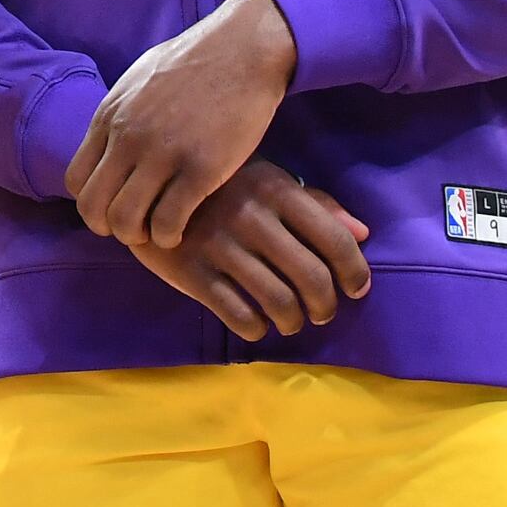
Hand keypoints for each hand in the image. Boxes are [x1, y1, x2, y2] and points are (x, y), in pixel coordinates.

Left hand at [67, 0, 296, 248]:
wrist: (243, 48)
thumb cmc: (194, 60)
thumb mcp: (139, 79)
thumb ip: (119, 113)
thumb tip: (107, 140)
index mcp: (109, 116)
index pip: (76, 180)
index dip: (92, 203)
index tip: (114, 206)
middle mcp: (128, 138)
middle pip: (93, 208)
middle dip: (109, 228)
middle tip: (134, 229)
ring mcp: (163, 154)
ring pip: (126, 222)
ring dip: (140, 237)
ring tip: (158, 231)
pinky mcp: (201, 168)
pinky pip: (169, 222)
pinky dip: (170, 236)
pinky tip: (181, 229)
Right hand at [124, 160, 371, 341]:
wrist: (144, 185)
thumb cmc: (218, 184)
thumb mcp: (266, 179)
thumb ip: (315, 203)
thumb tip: (362, 235)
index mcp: (276, 190)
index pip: (334, 239)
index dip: (355, 272)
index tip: (355, 289)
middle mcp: (252, 217)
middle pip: (312, 278)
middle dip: (325, 306)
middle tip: (321, 313)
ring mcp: (219, 245)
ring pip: (279, 302)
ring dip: (292, 321)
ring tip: (289, 321)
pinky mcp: (190, 271)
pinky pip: (239, 315)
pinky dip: (257, 327)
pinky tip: (256, 322)